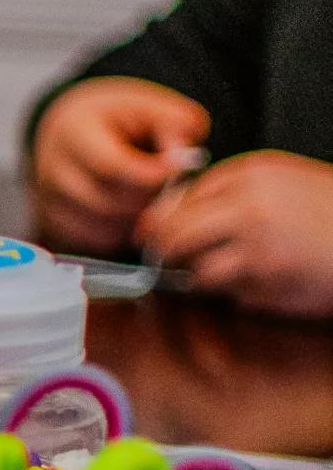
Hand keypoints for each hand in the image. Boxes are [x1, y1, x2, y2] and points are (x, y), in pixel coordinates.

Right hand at [28, 76, 208, 254]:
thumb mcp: (149, 105)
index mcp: (73, 131)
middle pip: (107, 202)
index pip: (113, 166)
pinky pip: (95, 241)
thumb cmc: (115, 118)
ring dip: (135, 219)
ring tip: (148, 195)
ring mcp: (47, 200)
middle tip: (166, 183)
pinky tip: (130, 210)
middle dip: (148, 198)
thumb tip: (180, 160)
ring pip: (103, 227)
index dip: (153, 174)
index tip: (177, 168)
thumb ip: (174, 122)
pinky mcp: (52, 224)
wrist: (72, 130)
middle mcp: (51, 169)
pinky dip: (120, 233)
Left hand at [138, 150, 332, 317]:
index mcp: (251, 175)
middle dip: (165, 252)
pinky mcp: (265, 279)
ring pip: (194, 269)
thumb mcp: (283, 183)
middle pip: (172, 234)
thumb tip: (170, 212)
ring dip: (203, 277)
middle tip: (167, 262)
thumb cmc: (329, 215)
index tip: (154, 234)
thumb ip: (231, 192)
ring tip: (234, 271)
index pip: (180, 199)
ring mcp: (255, 244)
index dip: (162, 220)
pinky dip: (237, 294)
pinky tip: (266, 283)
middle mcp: (248, 205)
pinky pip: (227, 293)